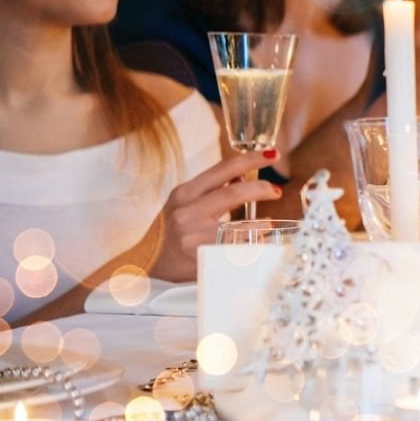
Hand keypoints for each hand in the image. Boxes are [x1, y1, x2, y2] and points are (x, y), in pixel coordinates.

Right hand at [144, 150, 281, 280]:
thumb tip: (243, 177)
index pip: (223, 169)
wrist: (144, 266)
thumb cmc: (168, 232)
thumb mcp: (183, 204)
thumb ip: (210, 190)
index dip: (251, 160)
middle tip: (275, 190)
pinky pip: (238, 250)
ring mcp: (194, 237)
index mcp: (184, 193)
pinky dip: (253, 245)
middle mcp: (187, 212)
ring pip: (240, 226)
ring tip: (267, 224)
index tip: (272, 155)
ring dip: (261, 224)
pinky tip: (257, 244)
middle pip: (235, 193)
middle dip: (262, 189)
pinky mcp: (202, 259)